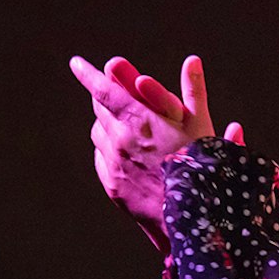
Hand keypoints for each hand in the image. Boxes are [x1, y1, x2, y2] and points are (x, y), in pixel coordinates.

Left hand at [70, 54, 243, 251]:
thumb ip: (193, 90)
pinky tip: (126, 153)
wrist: (191, 218)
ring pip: (99, 134)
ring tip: (125, 125)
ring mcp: (114, 164)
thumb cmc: (201, 167)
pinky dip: (109, 149)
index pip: (103, 90)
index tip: (76, 63)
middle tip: (113, 93)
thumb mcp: (202, 125)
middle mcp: (120, 140)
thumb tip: (192, 60)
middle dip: (105, 98)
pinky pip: (101, 158)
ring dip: (107, 124)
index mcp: (140, 120)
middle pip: (101, 110)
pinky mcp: (112, 185)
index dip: (88, 74)